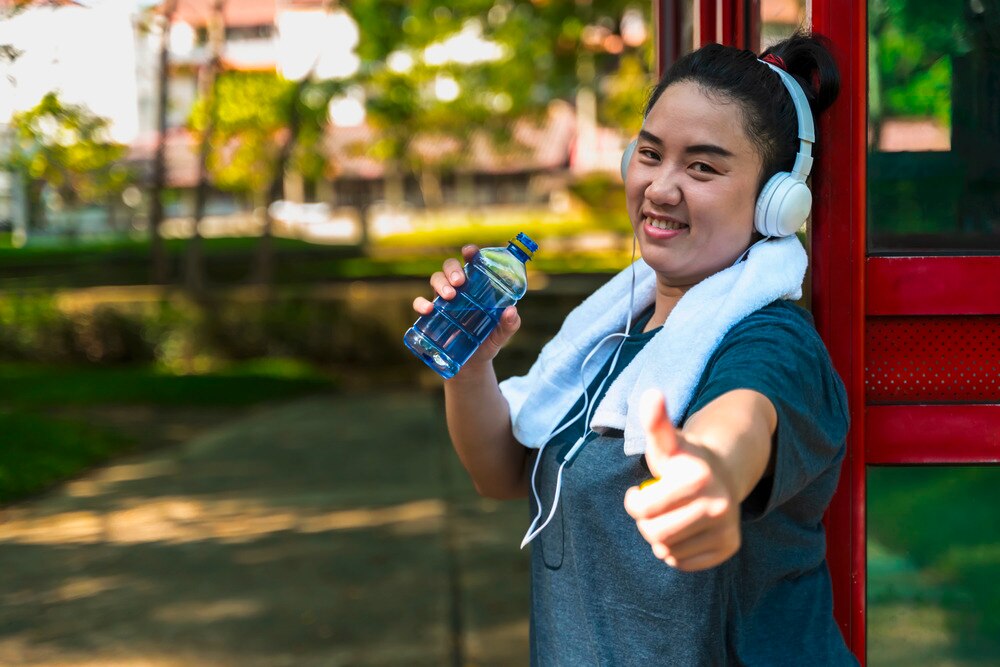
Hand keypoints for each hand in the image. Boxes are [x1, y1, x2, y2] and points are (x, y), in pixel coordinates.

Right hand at [411, 244, 520, 370]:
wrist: (472, 364)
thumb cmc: (488, 341)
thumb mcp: (502, 334)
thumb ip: (510, 324)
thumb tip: (511, 311)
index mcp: (477, 286)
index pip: (472, 263)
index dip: (470, 253)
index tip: (470, 252)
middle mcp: (458, 289)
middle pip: (450, 267)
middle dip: (452, 270)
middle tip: (460, 282)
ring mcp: (443, 300)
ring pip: (435, 279)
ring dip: (440, 284)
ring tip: (449, 296)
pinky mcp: (431, 315)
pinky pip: (419, 303)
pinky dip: (421, 303)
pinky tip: (428, 310)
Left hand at [623, 389, 740, 570]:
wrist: (723, 474)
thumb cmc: (683, 459)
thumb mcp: (667, 441)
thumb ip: (655, 422)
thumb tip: (651, 395)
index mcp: (697, 478)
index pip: (641, 509)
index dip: (633, 501)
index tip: (638, 492)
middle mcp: (718, 505)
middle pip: (654, 534)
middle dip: (646, 522)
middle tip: (654, 509)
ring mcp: (726, 528)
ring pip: (667, 551)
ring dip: (660, 538)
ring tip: (671, 517)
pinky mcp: (729, 548)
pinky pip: (683, 563)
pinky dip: (676, 552)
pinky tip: (684, 532)